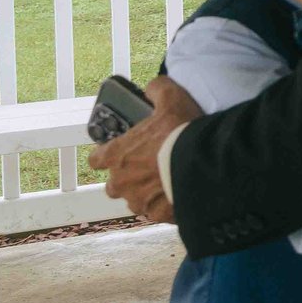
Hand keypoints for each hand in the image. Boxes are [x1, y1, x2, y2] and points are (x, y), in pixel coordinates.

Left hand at [92, 77, 200, 223]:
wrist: (204, 164)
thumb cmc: (182, 132)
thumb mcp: (172, 99)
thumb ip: (157, 90)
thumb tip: (152, 87)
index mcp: (118, 155)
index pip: (97, 159)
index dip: (106, 155)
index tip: (117, 152)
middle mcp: (122, 182)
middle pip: (114, 185)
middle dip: (127, 179)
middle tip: (149, 168)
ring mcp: (140, 201)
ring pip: (135, 201)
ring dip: (146, 195)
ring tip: (166, 185)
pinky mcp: (159, 215)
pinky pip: (158, 214)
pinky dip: (166, 208)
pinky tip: (179, 198)